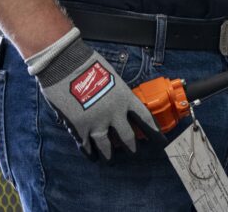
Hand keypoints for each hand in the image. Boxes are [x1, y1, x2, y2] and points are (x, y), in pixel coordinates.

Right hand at [28, 29, 159, 159]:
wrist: (67, 65)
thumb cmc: (89, 66)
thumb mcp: (111, 77)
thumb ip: (115, 94)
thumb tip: (116, 105)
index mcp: (125, 97)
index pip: (144, 117)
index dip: (153, 130)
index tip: (160, 140)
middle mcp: (114, 113)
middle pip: (127, 135)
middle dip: (131, 146)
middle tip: (133, 152)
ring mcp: (96, 122)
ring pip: (106, 145)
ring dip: (109, 154)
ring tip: (110, 161)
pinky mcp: (79, 127)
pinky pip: (86, 145)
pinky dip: (89, 152)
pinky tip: (91, 156)